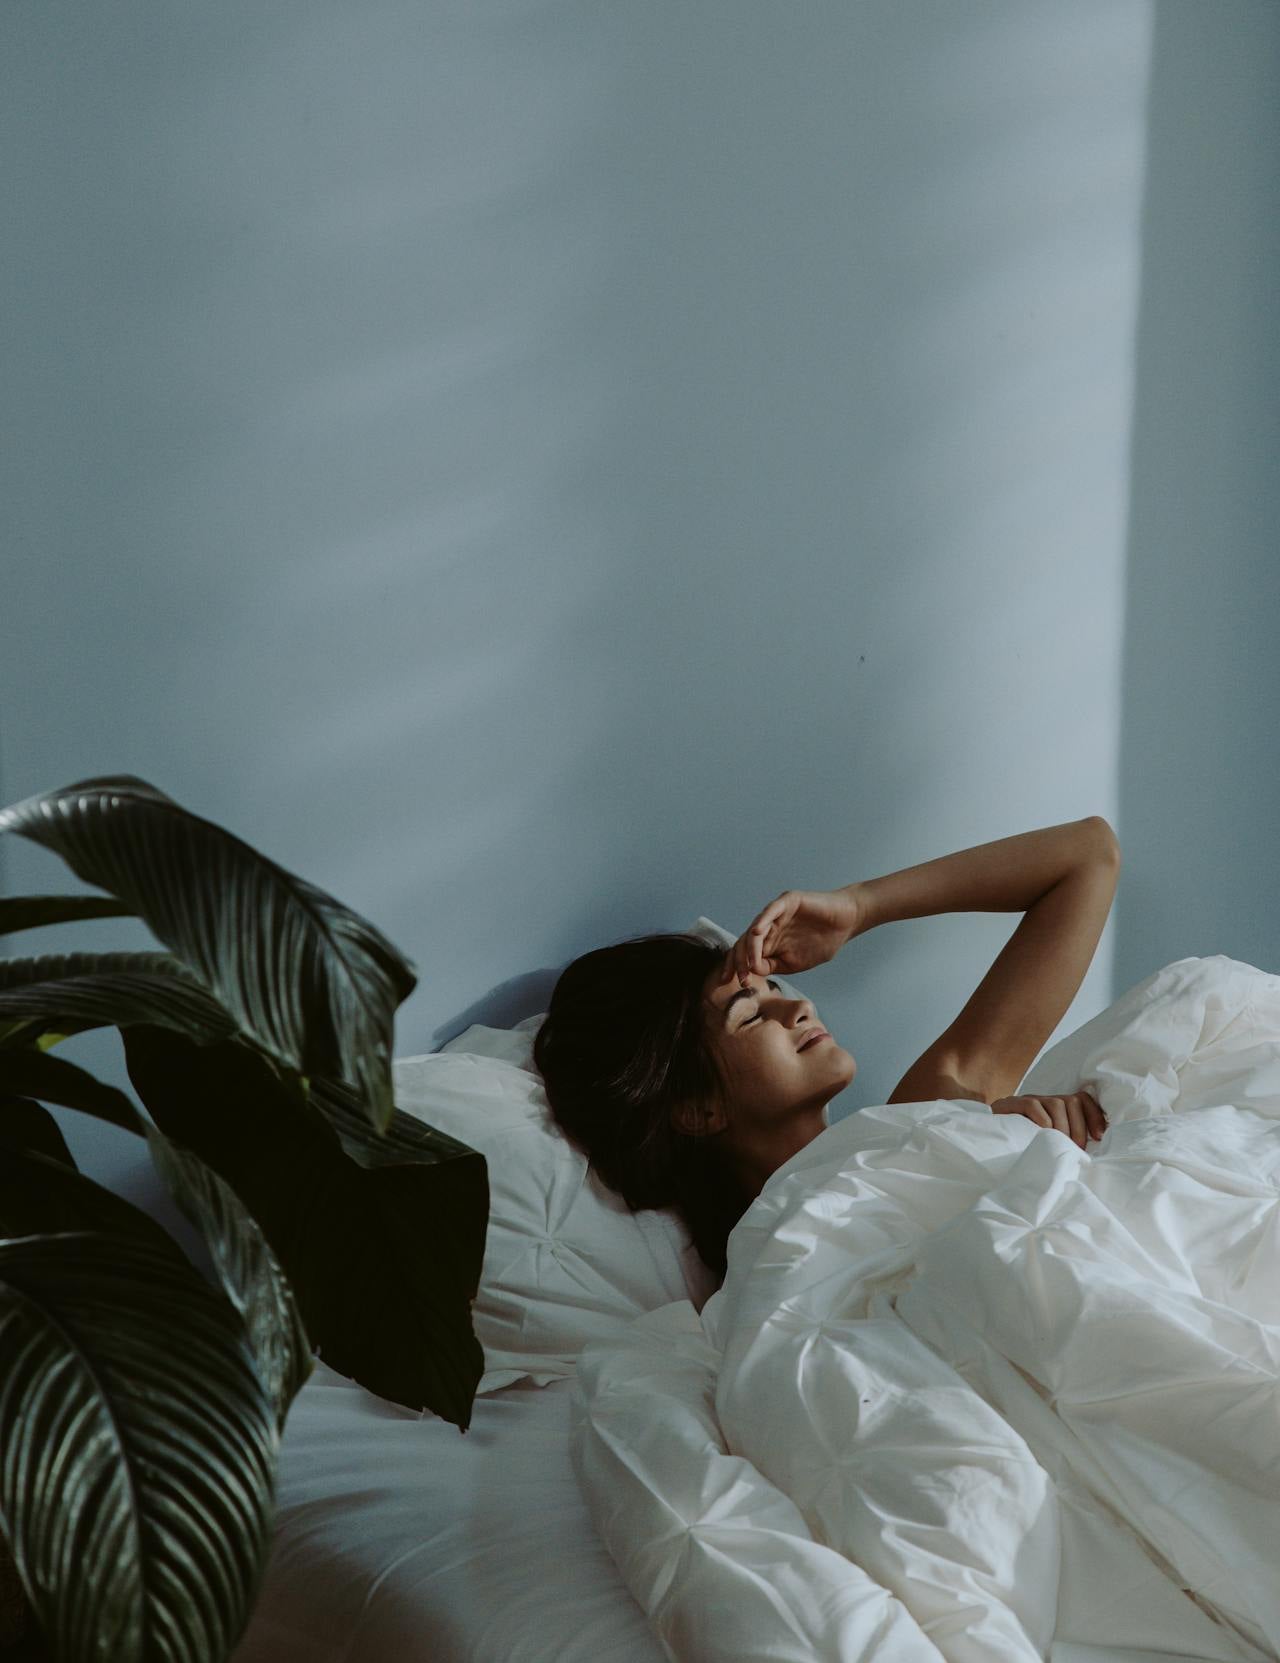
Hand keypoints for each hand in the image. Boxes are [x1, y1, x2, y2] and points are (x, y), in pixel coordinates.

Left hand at [722, 888, 861, 983]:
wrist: (846, 922)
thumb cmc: (822, 942)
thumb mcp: (794, 962)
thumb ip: (773, 966)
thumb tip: (752, 971)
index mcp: (768, 942)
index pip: (744, 953)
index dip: (736, 968)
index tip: (734, 984)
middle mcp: (768, 927)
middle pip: (744, 942)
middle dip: (739, 962)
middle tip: (741, 978)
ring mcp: (776, 913)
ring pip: (754, 929)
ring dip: (749, 948)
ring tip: (749, 964)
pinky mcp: (787, 902)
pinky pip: (771, 911)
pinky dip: (762, 921)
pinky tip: (756, 933)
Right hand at [991, 1091, 1106, 1149]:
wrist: (986, 1139)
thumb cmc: (1022, 1145)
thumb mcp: (1049, 1142)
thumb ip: (1066, 1142)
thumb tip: (1089, 1153)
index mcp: (1056, 1107)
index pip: (1082, 1099)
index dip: (1094, 1115)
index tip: (1099, 1136)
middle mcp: (1044, 1100)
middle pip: (1072, 1101)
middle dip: (1080, 1127)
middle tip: (1076, 1149)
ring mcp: (1028, 1100)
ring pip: (1057, 1103)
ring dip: (1063, 1127)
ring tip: (1060, 1145)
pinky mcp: (1012, 1104)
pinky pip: (1033, 1106)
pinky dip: (1043, 1121)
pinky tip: (1043, 1134)